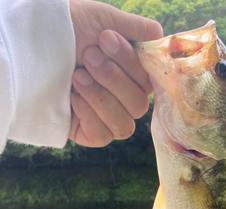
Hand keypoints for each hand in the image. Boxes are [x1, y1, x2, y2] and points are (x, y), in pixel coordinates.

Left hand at [68, 0, 161, 146]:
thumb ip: (136, 29)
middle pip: (139, 105)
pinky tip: (71, 97)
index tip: (105, 39)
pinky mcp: (90, 134)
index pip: (148, 82)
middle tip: (87, 56)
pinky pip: (103, 135)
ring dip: (101, 97)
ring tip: (77, 76)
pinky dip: (89, 115)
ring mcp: (107, 119)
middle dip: (113, 78)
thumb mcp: (102, 19)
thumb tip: (159, 37)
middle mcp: (123, 99)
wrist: (30, 47)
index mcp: (130, 75)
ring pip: (125, 125)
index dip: (130, 63)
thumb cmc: (65, 30)